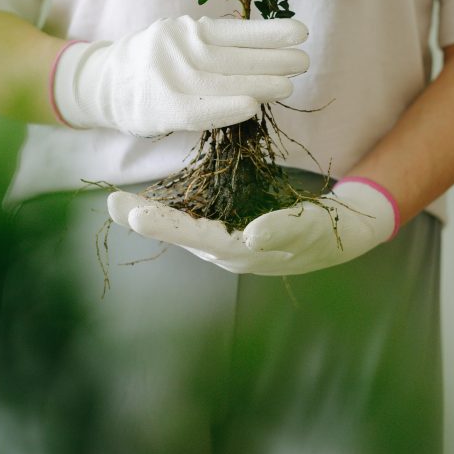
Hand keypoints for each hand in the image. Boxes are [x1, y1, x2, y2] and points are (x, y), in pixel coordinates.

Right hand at [51, 15, 308, 136]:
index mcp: (187, 29)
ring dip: (259, 83)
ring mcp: (169, 78)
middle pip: (233, 56)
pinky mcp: (162, 107)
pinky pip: (200, 108)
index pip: (235, 30)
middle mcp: (178, 48)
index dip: (269, 32)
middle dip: (272, 59)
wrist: (104, 83)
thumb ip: (213, 42)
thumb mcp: (180, 39)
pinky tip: (252, 106)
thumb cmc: (155, 63)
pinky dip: (227, 107)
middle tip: (303, 62)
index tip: (301, 33)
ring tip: (289, 85)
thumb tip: (267, 52)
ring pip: (222, 81)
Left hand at [107, 178, 398, 275]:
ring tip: (119, 203)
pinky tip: (150, 201)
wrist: (341, 233)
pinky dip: (172, 211)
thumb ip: (282, 230)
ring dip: (152, 216)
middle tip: (112, 203)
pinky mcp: (232, 229)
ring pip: (184, 229)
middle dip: (146, 219)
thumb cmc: (324, 230)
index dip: (165, 225)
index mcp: (243, 252)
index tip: (136, 214)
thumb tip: (251, 235)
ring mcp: (228, 242)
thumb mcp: (309, 227)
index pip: (197, 237)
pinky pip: (197, 220)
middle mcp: (228, 251)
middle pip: (181, 234)